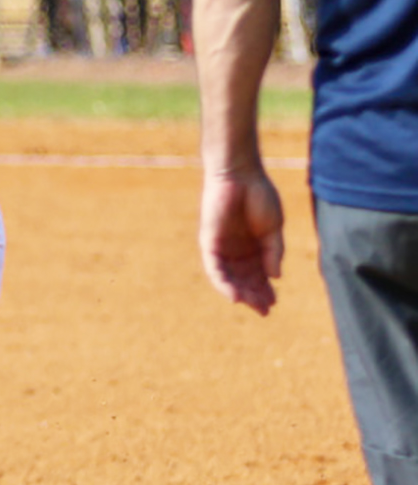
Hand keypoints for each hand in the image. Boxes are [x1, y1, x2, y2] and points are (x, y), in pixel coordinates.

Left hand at [199, 168, 284, 314]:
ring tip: (252, 305)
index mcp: (252, 246)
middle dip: (254, 295)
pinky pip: (214, 268)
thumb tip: (275, 276)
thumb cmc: (259, 195)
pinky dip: (223, 283)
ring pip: (228, 277)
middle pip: (243, 279)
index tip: (273, 303)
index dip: (265, 289)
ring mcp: (221, 247)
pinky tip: (234, 296)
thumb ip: (274, 251)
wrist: (241, 174)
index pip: (257, 274)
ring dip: (240, 293)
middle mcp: (235, 250)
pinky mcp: (209, 243)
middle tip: (264, 310)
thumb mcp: (273, 228)